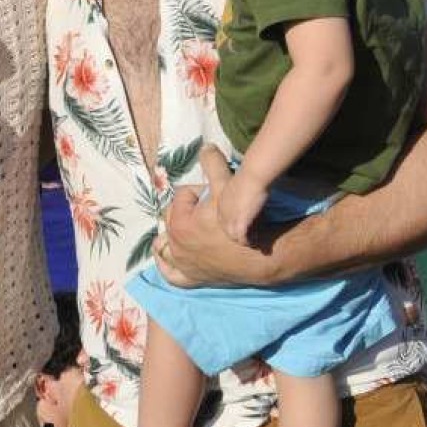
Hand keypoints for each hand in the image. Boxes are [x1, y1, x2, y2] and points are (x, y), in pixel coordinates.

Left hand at [152, 148, 280, 289]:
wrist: (259, 257)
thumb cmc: (241, 222)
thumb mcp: (227, 187)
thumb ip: (214, 164)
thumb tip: (206, 147)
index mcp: (179, 224)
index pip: (182, 197)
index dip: (198, 191)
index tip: (213, 193)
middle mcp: (176, 246)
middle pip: (172, 219)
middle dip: (185, 210)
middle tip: (204, 208)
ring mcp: (182, 265)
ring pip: (166, 246)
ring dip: (171, 236)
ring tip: (184, 228)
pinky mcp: (191, 279)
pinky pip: (170, 274)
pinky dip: (167, 266)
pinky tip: (168, 257)